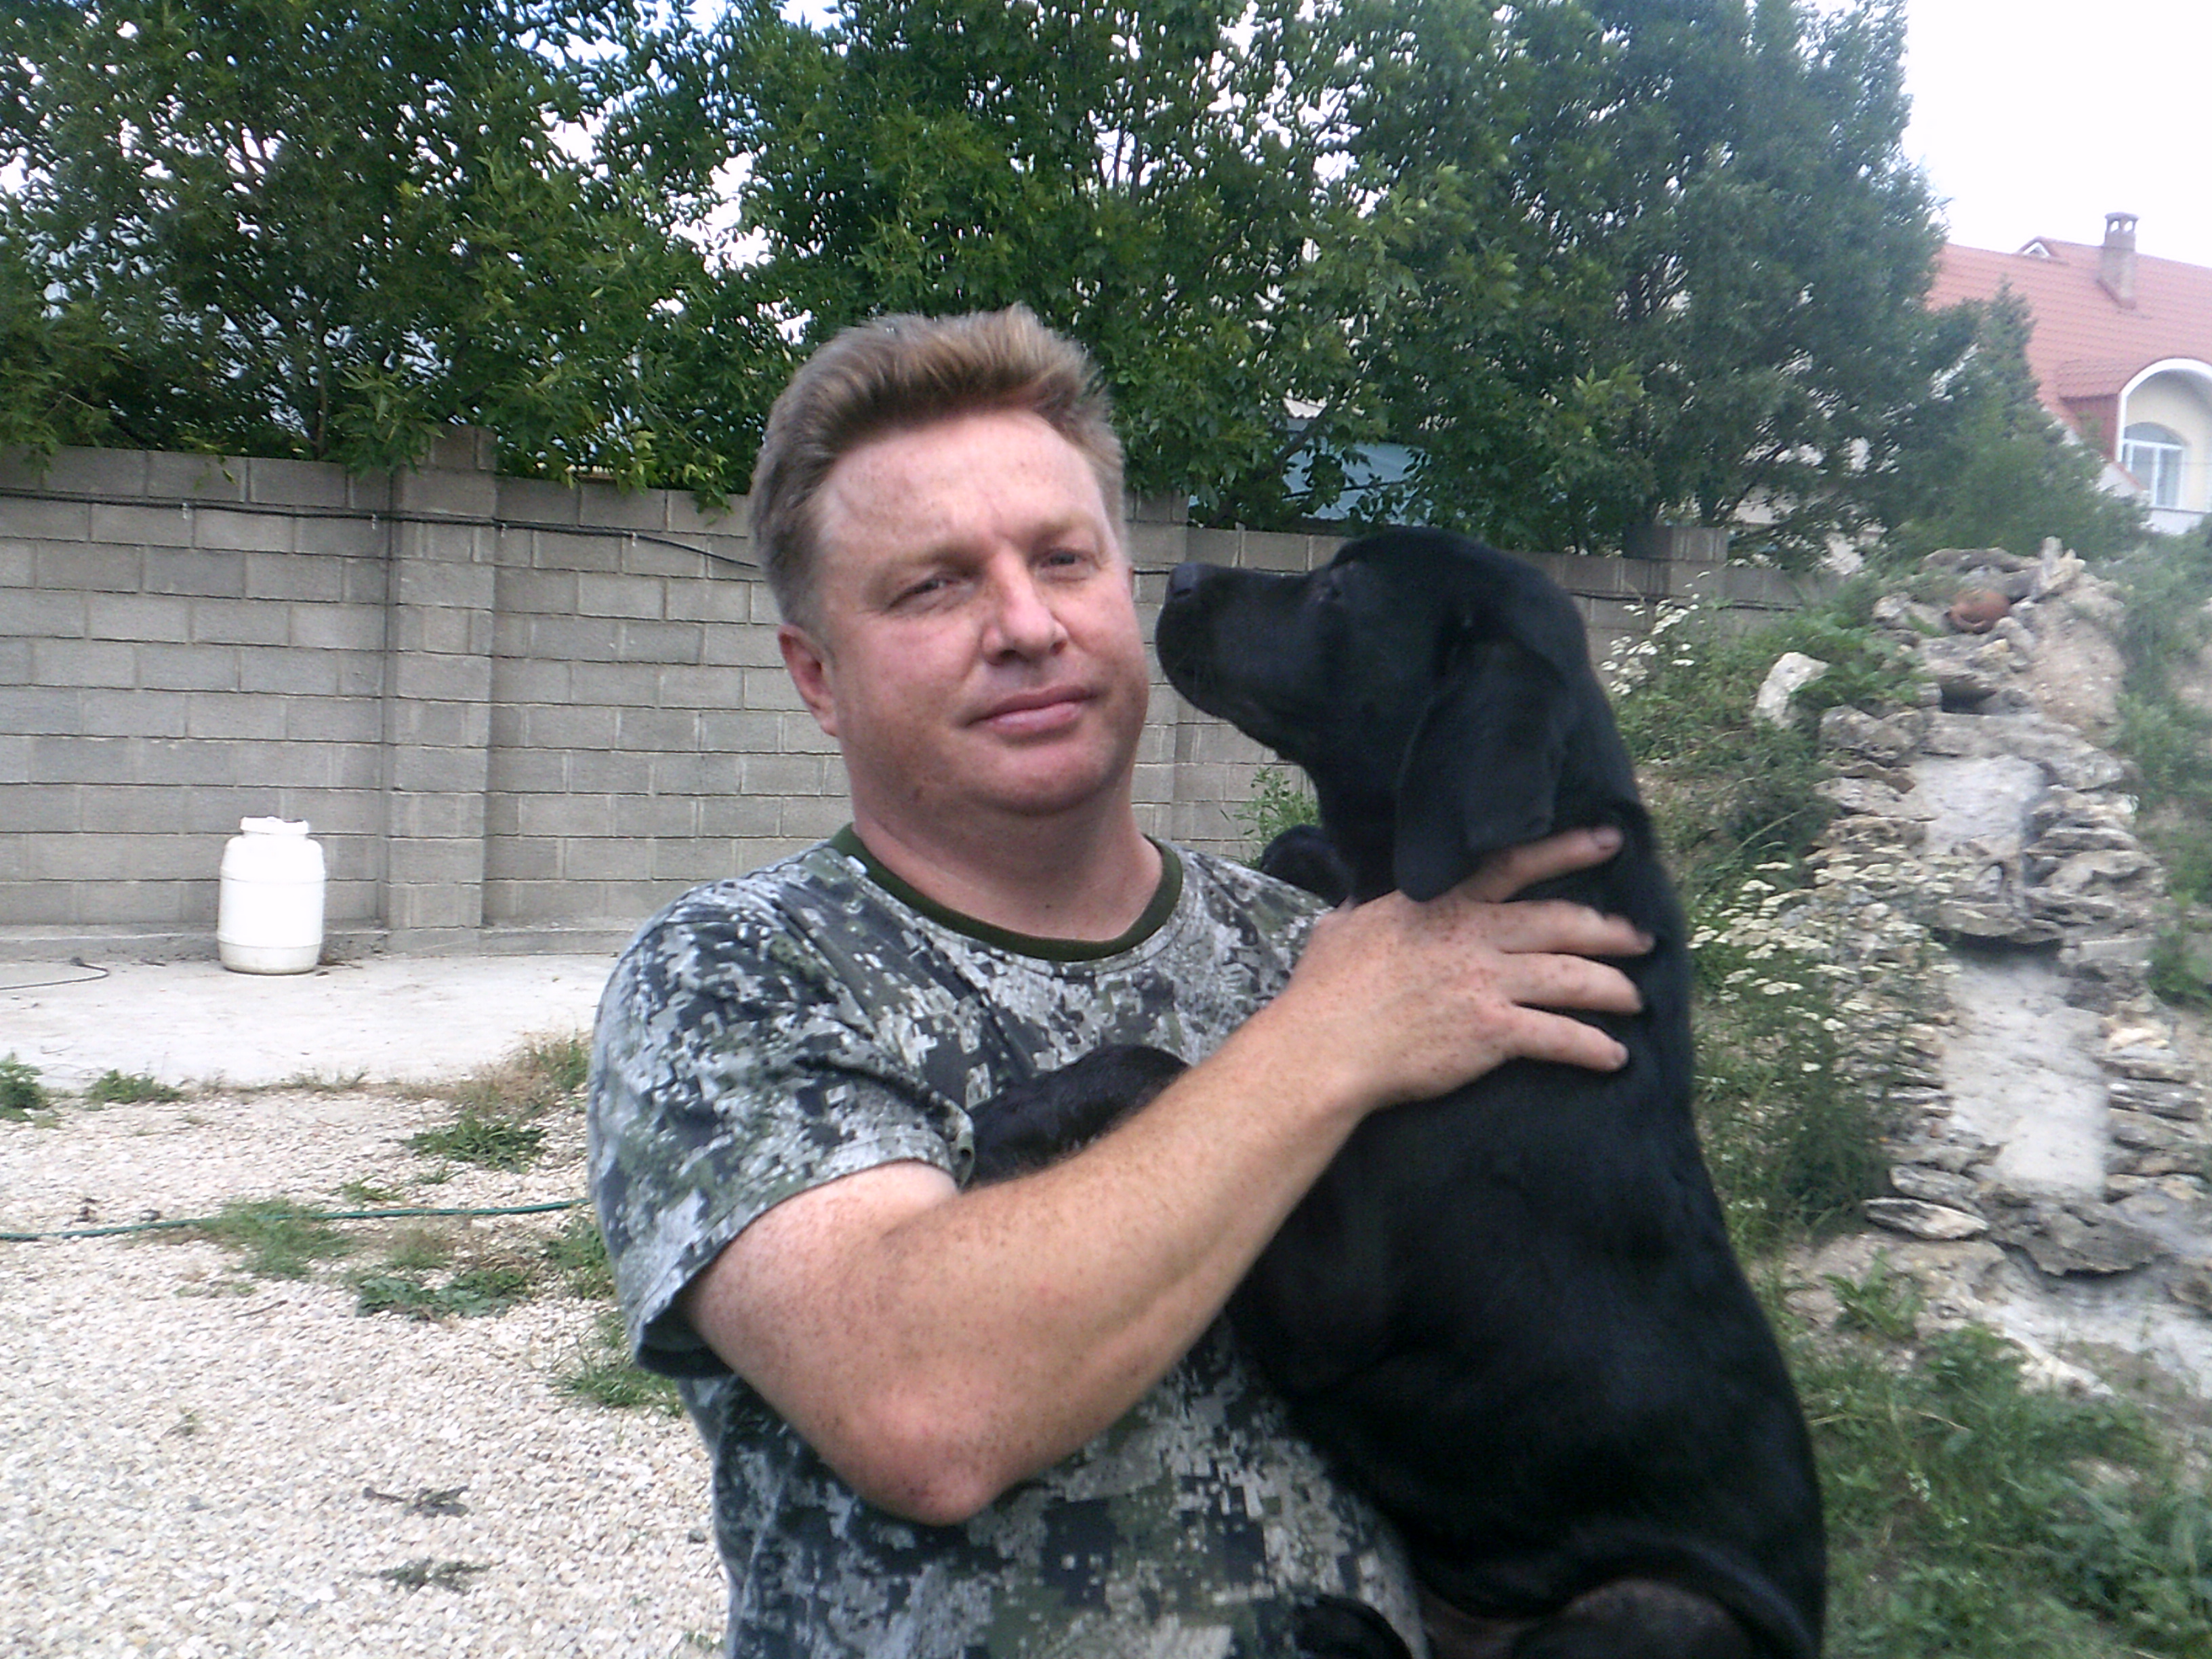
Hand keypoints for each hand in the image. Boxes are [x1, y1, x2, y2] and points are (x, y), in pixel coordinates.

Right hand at [1268, 826, 1648, 1111]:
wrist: (1325, 1046)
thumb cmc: (1324, 991)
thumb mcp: (1339, 929)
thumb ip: (1361, 910)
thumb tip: (1355, 903)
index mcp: (1442, 904)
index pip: (1515, 864)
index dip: (1567, 849)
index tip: (1609, 840)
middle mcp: (1474, 935)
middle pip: (1562, 921)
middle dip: (1610, 929)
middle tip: (1641, 938)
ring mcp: (1487, 983)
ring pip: (1573, 977)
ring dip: (1613, 988)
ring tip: (1635, 998)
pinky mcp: (1493, 1032)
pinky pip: (1560, 1036)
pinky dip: (1593, 1047)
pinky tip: (1614, 1057)